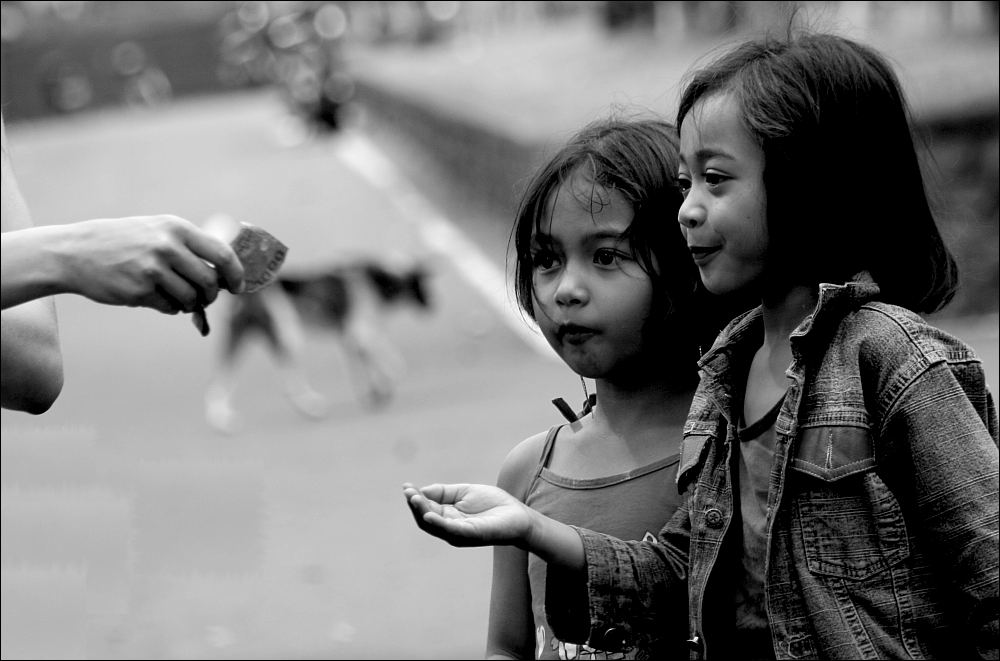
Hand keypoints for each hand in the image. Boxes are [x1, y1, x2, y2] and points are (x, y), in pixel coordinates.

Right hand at [58, 215, 244, 313]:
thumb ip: (188, 246)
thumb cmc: (124, 242)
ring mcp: (153, 269)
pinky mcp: (140, 291)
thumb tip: (225, 274)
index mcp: (177, 228)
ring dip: (189, 303)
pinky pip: (170, 308)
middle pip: (210, 281)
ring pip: (191, 298)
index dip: (236, 274)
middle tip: (205, 297)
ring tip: (176, 296)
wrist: (76, 252)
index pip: (223, 254)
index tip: (238, 287)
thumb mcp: (157, 230)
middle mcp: (167, 247)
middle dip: (211, 294)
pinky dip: (169, 307)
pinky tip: (155, 297)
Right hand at [403, 483, 533, 547]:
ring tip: (413, 498)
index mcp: (449, 517)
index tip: (406, 486)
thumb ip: (444, 492)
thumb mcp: (465, 492)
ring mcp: (460, 534)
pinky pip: (451, 531)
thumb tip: (422, 490)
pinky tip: (429, 514)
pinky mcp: (471, 535)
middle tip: (408, 492)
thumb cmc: (494, 504)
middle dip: (415, 505)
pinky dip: (438, 523)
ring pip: (434, 526)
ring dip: (422, 512)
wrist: (519, 515)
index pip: (426, 509)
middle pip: (426, 519)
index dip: (415, 498)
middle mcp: (450, 528)